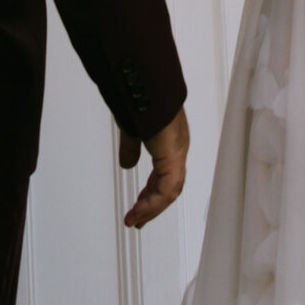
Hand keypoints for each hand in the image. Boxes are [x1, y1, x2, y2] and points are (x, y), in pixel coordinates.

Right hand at [120, 107, 189, 227]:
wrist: (144, 84)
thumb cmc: (139, 98)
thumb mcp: (131, 130)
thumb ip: (131, 149)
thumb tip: (127, 165)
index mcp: (169, 142)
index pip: (163, 176)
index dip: (150, 194)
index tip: (138, 207)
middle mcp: (177, 149)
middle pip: (168, 188)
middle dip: (151, 207)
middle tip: (137, 220)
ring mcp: (177, 153)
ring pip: (169, 192)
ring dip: (151, 209)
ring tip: (134, 220)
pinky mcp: (173, 156)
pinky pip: (166, 189)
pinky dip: (152, 203)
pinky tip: (139, 210)